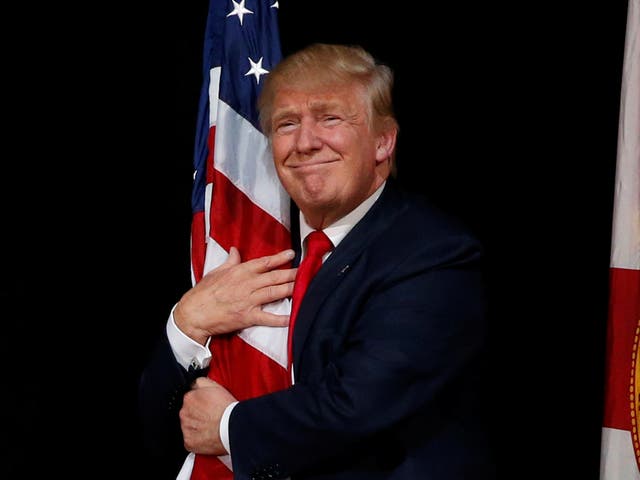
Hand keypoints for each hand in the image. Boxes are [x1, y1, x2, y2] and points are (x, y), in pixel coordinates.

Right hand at [174, 247, 295, 343]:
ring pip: (274, 293)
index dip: (279, 258)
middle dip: (292, 274)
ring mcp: (248, 301)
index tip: (292, 254)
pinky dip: (281, 318)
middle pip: (274, 277)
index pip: (264, 263)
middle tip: (308, 271)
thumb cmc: (203, 292)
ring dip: (291, 289)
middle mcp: (247, 284)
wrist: (194, 313)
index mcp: (239, 272)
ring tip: (306, 286)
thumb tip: (236, 250)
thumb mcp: (216, 272)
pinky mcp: (247, 317)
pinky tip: (294, 316)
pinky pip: (268, 317)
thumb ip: (230, 261)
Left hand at [180, 377, 236, 454]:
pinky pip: (190, 440)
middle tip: (210, 416)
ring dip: (197, 426)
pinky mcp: (188, 442)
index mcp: (189, 398)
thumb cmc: (227, 409)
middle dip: (197, 415)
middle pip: (188, 413)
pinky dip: (198, 439)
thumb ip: (200, 382)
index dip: (200, 402)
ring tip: (211, 426)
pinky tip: (208, 435)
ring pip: (189, 426)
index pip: (189, 399)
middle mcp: (184, 413)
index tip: (207, 406)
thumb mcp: (215, 386)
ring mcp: (186, 428)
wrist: (232, 427)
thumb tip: (194, 384)